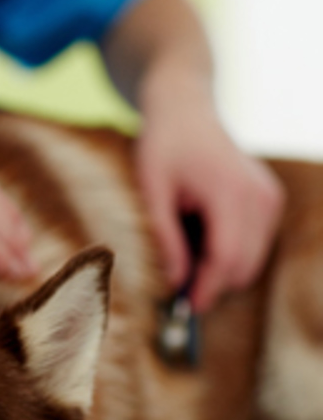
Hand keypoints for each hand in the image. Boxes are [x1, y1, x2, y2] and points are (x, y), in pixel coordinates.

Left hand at [136, 79, 284, 311]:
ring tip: (183, 251)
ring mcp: (269, 197)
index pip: (226, 257)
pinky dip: (229, 251)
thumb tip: (174, 281)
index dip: (207, 288)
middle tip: (176, 290)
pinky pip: (254, 243)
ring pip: (251, 258)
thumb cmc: (162, 146)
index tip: (185, 308)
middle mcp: (258, 195)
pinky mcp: (269, 199)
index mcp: (229, 191)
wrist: (185, 110)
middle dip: (212, 283)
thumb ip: (164, 237)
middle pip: (243, 264)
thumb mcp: (150, 191)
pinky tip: (200, 236)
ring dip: (220, 268)